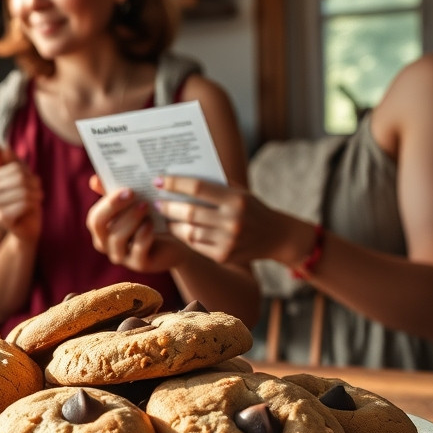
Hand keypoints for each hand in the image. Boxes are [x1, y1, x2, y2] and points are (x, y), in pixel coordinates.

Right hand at [0, 144, 42, 243]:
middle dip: (33, 184)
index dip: (29, 173)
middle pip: (19, 179)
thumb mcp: (19, 176)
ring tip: (36, 199)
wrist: (27, 226)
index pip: (16, 167)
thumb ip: (8, 161)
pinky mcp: (1, 217)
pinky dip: (32, 206)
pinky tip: (31, 209)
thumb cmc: (24, 199)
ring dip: (35, 195)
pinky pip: (22, 205)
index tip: (31, 181)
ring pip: (22, 192)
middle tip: (37, 191)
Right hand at [85, 175, 190, 272]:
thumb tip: (94, 180)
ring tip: (146, 205)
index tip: (125, 188)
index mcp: (102, 229)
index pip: (94, 217)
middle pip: (99, 226)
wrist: (176, 239)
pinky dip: (144, 234)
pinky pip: (137, 250)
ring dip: (131, 219)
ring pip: (117, 238)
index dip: (106, 203)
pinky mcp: (139, 264)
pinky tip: (152, 223)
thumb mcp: (134, 203)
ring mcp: (122, 256)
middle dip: (114, 207)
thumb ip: (115, 193)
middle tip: (133, 193)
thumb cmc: (151, 217)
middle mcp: (107, 244)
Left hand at [153, 175, 292, 264]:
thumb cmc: (252, 208)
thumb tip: (180, 176)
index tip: (158, 180)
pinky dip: (184, 237)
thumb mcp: (239, 192)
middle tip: (156, 202)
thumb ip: (215, 185)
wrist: (276, 236)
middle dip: (168, 206)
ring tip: (164, 217)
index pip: (197, 187)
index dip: (174, 183)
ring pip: (189, 232)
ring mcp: (228, 241)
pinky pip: (196, 245)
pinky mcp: (223, 256)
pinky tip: (178, 230)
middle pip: (189, 212)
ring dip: (172, 224)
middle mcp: (232, 221)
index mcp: (236, 199)